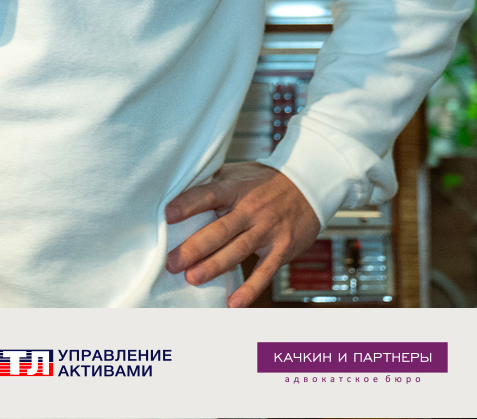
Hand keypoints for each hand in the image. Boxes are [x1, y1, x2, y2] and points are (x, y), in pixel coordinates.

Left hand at [164, 162, 321, 307]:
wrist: (309, 184)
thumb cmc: (265, 180)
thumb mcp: (239, 173)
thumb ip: (214, 183)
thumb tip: (178, 193)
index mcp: (236, 188)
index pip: (209, 194)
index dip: (189, 204)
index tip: (168, 215)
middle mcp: (251, 209)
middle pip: (220, 229)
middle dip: (195, 247)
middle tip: (173, 262)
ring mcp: (267, 230)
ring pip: (238, 251)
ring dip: (214, 266)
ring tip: (192, 278)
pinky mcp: (281, 249)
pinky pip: (264, 272)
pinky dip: (250, 289)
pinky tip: (233, 304)